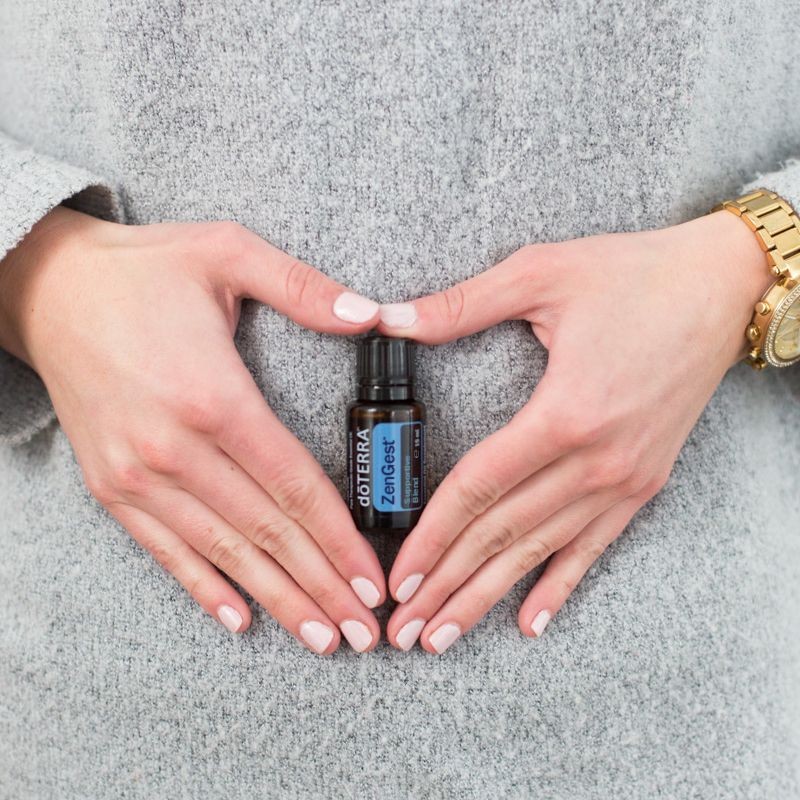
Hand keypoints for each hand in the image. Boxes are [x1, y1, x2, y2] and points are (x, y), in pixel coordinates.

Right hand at [0, 207, 385, 653]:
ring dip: (276, 599)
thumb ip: (303, 287)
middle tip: (363, 633)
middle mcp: (174, 448)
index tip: (371, 581)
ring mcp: (137, 473)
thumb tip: (371, 314)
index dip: (339, 540)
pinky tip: (238, 617)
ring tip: (320, 637)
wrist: (48, 288)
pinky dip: (203, 586)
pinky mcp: (111, 484)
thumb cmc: (143, 270)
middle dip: (320, 587)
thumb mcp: (227, 251)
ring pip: (222, 552)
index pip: (295, 487)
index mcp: (214, 396)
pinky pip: (164, 549)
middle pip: (267, 532)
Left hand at [378, 210, 771, 652]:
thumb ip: (460, 304)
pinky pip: (593, 546)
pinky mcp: (643, 481)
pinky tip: (530, 622)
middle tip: (404, 629)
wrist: (724, 286)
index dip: (432, 537)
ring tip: (443, 637)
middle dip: (448, 586)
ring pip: (540, 552)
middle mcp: (595, 460)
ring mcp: (623, 477)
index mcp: (564, 413)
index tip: (398, 576)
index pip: (478, 490)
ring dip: (487, 597)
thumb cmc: (634, 275)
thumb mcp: (541, 273)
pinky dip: (559, 585)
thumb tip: (387, 318)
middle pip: (502, 535)